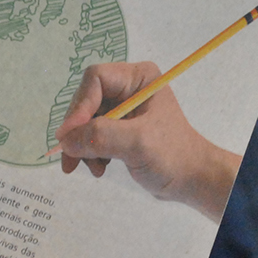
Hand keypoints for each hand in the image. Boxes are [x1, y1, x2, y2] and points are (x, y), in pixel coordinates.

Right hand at [55, 62, 241, 220]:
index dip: (80, 105)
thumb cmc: (172, 156)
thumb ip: (100, 137)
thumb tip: (65, 140)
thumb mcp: (137, 143)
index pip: (96, 80)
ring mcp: (123, 108)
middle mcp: (128, 87)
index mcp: (138, 78)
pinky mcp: (119, 128)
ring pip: (86, 120)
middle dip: (79, 132)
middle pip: (87, 101)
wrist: (191, 180)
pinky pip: (93, 134)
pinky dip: (90, 152)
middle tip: (72, 159)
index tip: (69, 136)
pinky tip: (100, 168)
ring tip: (94, 169)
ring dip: (84, 146)